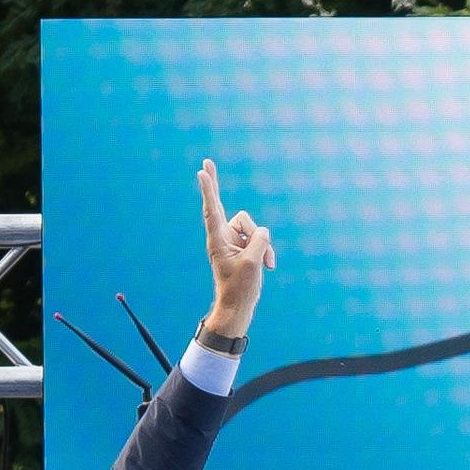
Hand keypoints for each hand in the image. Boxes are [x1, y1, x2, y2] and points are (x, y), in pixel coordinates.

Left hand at [198, 160, 274, 336]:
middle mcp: (222, 237)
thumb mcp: (253, 262)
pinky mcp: (243, 246)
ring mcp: (232, 241)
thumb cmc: (240, 288)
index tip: (201, 173)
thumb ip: (259, 240)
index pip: (212, 210)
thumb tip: (262, 232)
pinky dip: (265, 251)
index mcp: (217, 240)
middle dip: (214, 185)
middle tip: (206, 163)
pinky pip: (259, 238)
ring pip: (252, 227)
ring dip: (262, 245)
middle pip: (220, 205)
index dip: (209, 190)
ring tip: (263, 264)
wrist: (239, 306)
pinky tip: (267, 266)